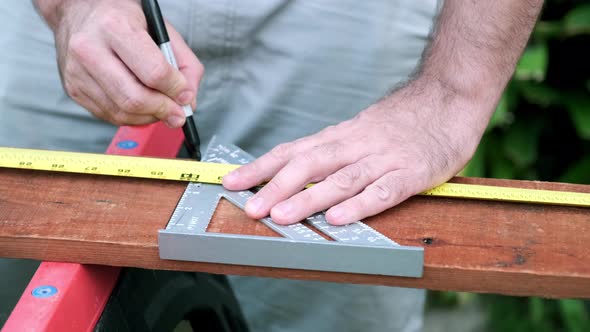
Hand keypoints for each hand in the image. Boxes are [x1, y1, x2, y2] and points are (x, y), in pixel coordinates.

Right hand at [40, 0, 203, 126]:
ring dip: (150, 117)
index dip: (175, 89)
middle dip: (164, 110)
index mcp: (115, 27)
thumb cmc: (125, 20)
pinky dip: (133, 117)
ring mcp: (78, 72)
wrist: (80, 12)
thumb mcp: (162, 30)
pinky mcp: (73, 89)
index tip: (186, 95)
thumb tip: (188, 101)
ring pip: (122, 112)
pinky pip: (110, 115)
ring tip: (162, 109)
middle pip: (135, 98)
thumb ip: (185, 64)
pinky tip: (142, 107)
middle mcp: (90, 49)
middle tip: (178, 113)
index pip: (153, 72)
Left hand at [223, 80, 489, 224]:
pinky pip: (382, 192)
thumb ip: (332, 152)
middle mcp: (355, 146)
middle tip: (250, 206)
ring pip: (340, 180)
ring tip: (282, 215)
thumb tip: (294, 174)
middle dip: (275, 186)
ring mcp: (383, 159)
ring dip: (309, 198)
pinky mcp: (410, 173)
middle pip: (309, 165)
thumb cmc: (401, 121)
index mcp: (340, 137)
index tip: (232, 182)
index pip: (292, 151)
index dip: (261, 168)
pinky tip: (339, 219)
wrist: (448, 98)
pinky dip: (359, 205)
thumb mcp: (359, 130)